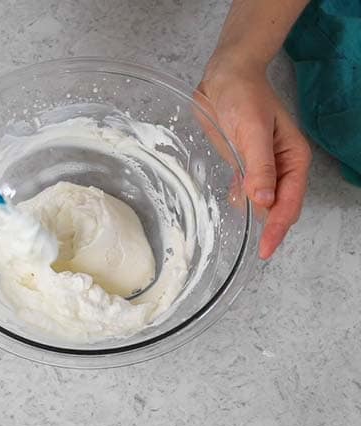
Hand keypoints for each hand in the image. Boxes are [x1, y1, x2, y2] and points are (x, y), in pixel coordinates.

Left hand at [198, 54, 311, 258]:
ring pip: (265, 202)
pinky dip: (245, 204)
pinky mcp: (245, 165)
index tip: (266, 249)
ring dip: (259, 220)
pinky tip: (237, 211)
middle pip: (281, 206)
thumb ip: (259, 166)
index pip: (289, 201)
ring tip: (250, 242)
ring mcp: (263, 167)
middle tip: (260, 253)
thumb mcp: (252, 131)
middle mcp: (282, 166)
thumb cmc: (244, 97)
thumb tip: (264, 200)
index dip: (278, 227)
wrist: (226, 77)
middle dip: (272, 229)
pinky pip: (248, 192)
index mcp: (293, 158)